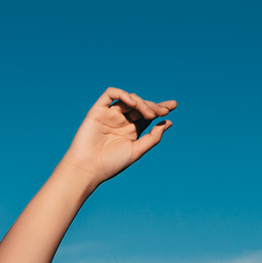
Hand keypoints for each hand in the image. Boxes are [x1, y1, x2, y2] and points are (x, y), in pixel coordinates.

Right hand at [57, 87, 175, 187]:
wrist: (88, 168)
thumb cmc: (111, 163)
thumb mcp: (137, 150)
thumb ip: (152, 137)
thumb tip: (168, 122)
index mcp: (132, 130)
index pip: (148, 115)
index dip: (160, 108)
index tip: (173, 106)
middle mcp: (122, 120)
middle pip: (141, 106)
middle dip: (153, 106)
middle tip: (163, 112)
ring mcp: (110, 114)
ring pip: (129, 99)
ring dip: (142, 103)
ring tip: (149, 114)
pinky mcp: (98, 110)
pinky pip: (110, 94)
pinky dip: (123, 94)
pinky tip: (132, 103)